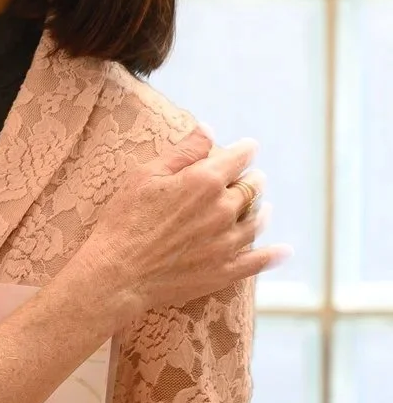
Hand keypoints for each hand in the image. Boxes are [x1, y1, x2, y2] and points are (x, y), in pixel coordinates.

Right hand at [79, 128, 285, 318]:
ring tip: (262, 209)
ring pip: (257, 221)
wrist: (117, 273)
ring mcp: (227, 243)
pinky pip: (258, 261)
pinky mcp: (224, 271)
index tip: (248, 148)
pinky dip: (274, 255)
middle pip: (252, 189)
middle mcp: (223, 210)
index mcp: (205, 181)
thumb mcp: (146, 175)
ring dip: (262, 211)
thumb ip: (183, 151)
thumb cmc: (125, 220)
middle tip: (251, 180)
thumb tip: (209, 129)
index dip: (245, 150)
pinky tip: (284, 251)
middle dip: (253, 180)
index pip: (239, 158)